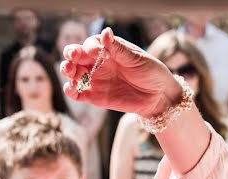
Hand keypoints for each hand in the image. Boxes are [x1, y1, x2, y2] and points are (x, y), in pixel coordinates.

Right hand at [61, 28, 182, 118]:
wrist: (159, 96)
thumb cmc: (150, 72)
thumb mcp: (136, 58)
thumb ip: (118, 49)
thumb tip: (105, 32)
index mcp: (107, 50)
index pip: (90, 45)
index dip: (90, 47)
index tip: (96, 52)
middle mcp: (98, 64)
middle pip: (76, 57)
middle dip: (71, 55)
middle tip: (72, 57)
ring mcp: (96, 80)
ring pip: (74, 73)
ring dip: (67, 70)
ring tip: (69, 70)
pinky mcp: (96, 97)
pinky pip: (79, 94)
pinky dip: (71, 91)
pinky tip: (71, 88)